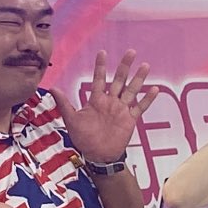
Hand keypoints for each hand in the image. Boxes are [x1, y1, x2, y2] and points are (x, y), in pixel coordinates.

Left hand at [52, 49, 156, 164]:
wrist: (97, 155)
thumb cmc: (83, 138)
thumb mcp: (71, 120)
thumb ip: (64, 104)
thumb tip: (52, 88)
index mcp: (96, 100)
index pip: (99, 79)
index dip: (101, 66)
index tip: (103, 52)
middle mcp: (110, 102)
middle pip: (119, 80)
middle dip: (124, 66)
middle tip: (131, 51)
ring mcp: (121, 110)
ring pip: (132, 90)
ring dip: (138, 78)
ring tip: (145, 66)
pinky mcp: (130, 119)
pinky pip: (140, 107)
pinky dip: (148, 99)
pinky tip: (155, 89)